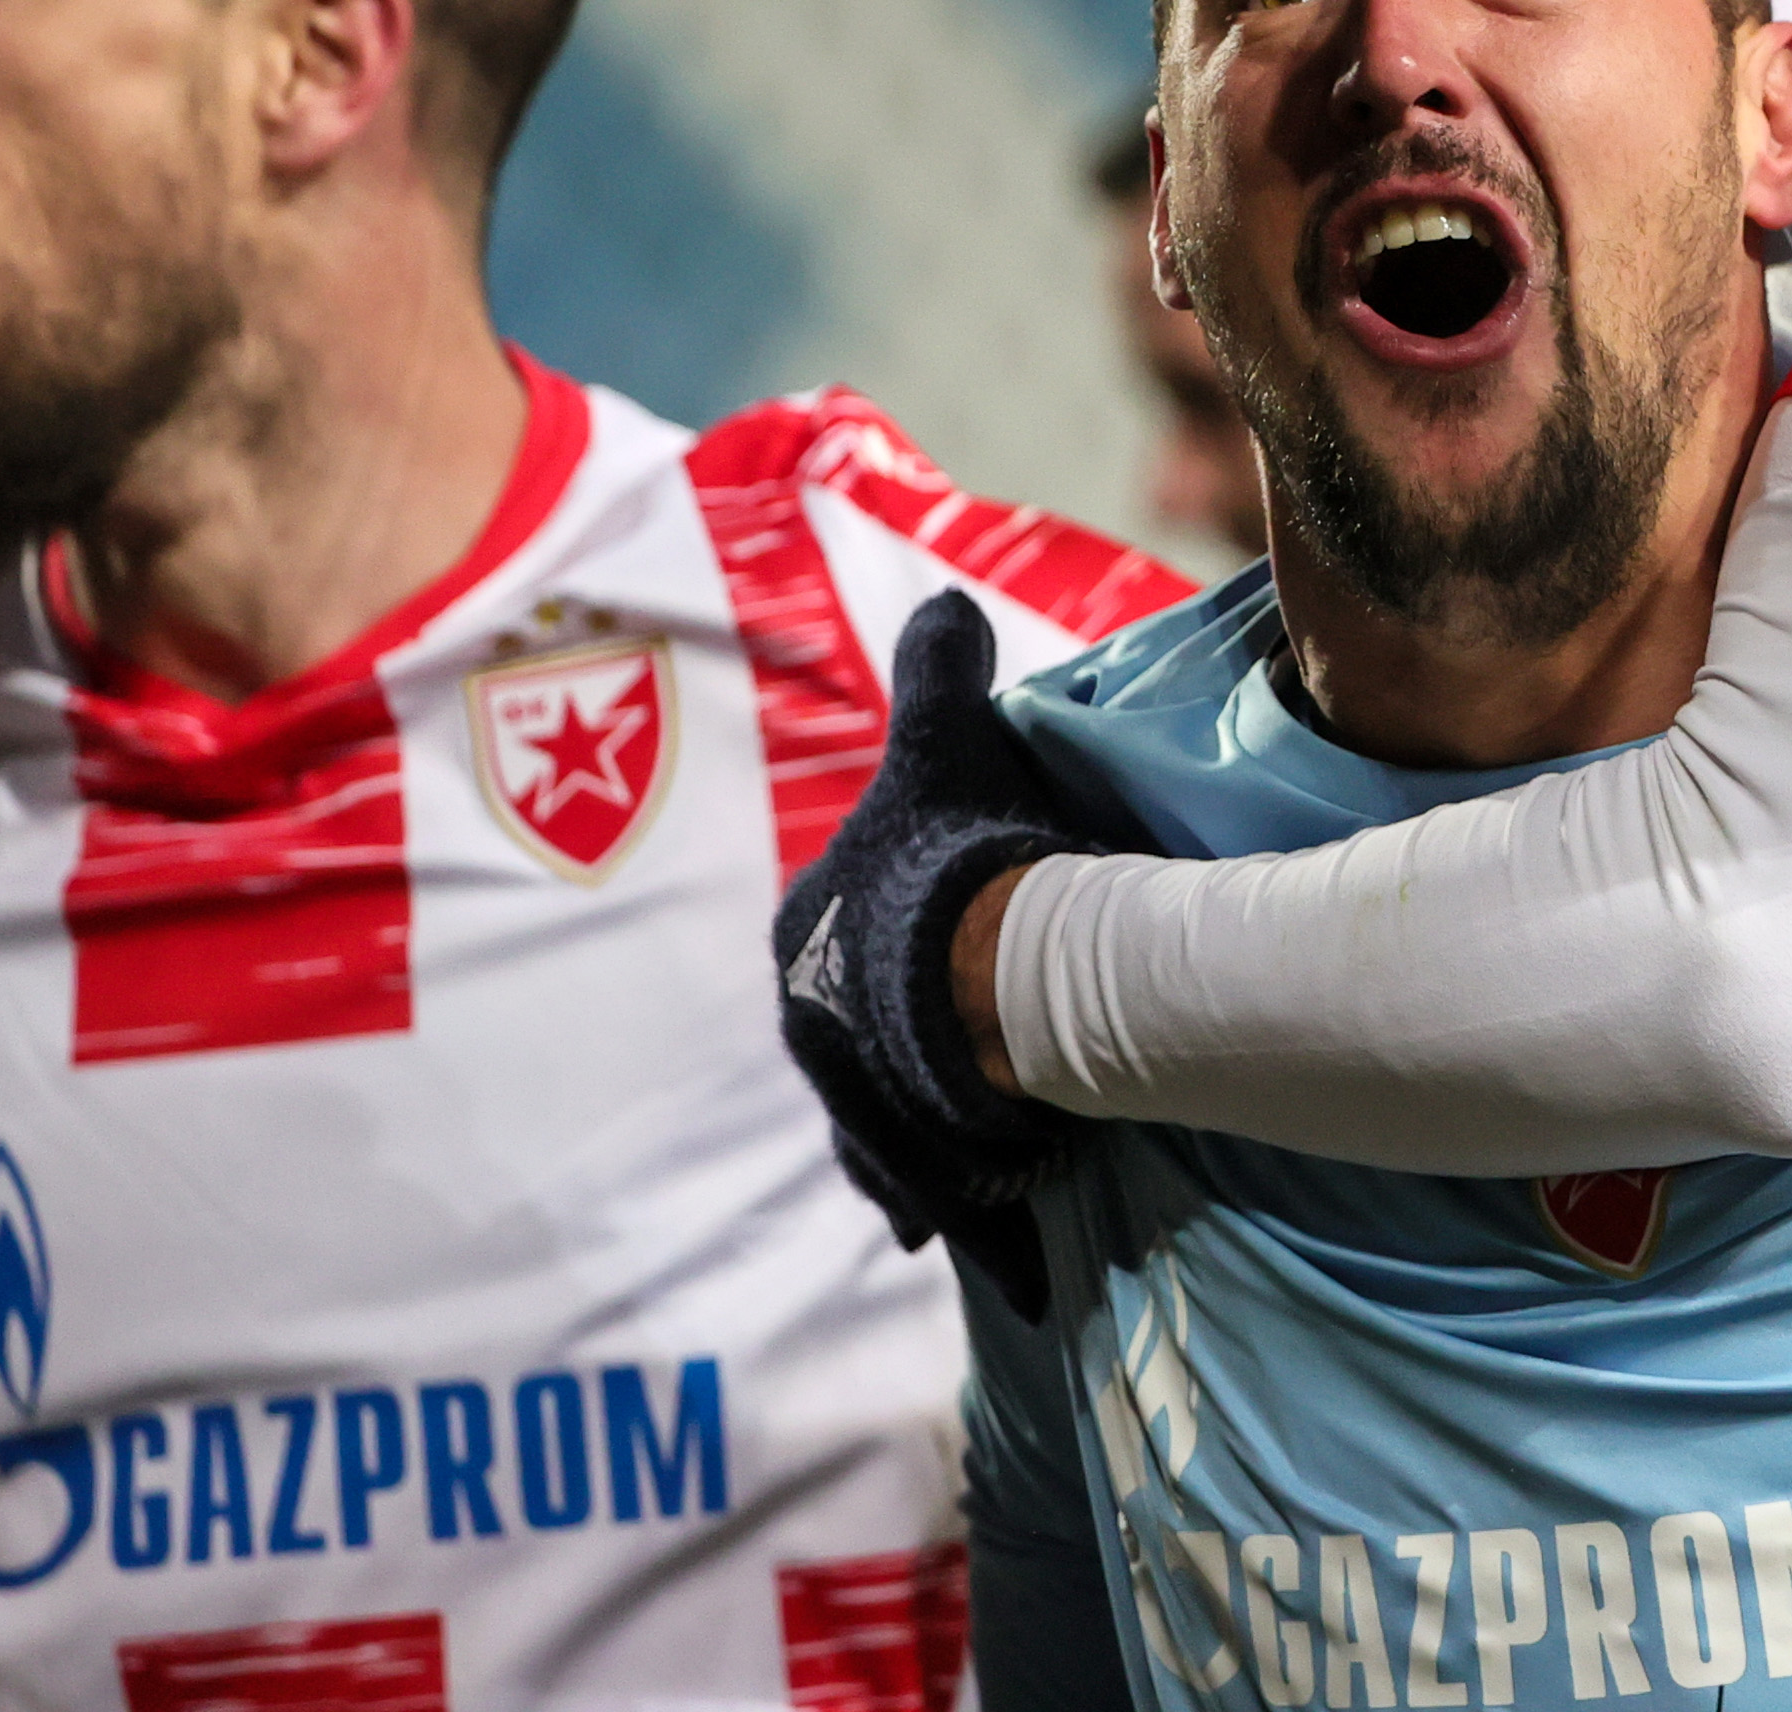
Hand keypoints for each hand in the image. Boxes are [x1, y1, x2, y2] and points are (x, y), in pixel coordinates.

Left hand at [770, 592, 1125, 1318]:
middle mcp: (806, 1023)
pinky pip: (925, 1174)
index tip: (953, 912)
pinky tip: (980, 1186)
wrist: (991, 980)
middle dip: (904, 1017)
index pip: (838, 918)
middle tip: (975, 1011)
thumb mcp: (948, 739)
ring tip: (983, 1102)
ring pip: (886, 1101)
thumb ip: (938, 670)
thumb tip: (947, 604)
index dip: (899, 910)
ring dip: (927, 1102)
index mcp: (801, 930)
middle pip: (858, 1018)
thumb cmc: (955, 857)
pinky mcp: (905, 1162)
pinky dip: (949, 1178)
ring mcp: (852, 1101)